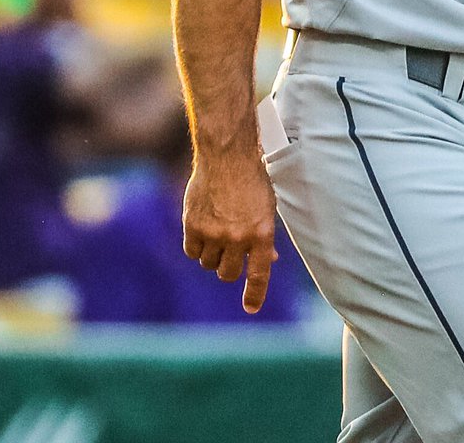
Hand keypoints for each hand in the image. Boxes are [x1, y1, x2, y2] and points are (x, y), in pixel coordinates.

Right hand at [182, 148, 277, 312]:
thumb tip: (271, 260)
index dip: (254, 294)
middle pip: (227, 273)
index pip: (259, 274)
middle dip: (229, 266)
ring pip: (209, 264)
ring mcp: (214, 232)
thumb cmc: (251, 180)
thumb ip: (265, 236)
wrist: (226, 155)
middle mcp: (238, 237)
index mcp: (262, 232)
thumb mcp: (267, 207)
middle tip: (229, 249)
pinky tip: (202, 228)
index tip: (250, 308)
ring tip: (217, 230)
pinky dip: (196, 246)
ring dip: (212, 255)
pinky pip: (192, 252)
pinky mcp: (193, 225)